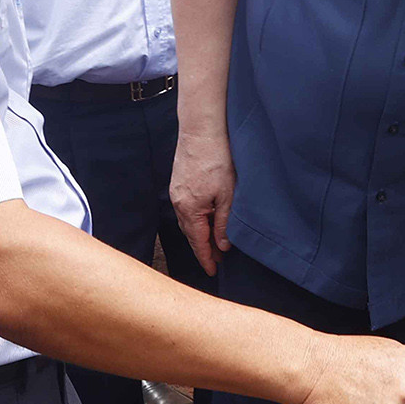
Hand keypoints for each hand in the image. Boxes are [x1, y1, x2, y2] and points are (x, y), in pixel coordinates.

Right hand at [170, 128, 235, 275]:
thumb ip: (224, 222)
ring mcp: (176, 193)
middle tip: (218, 260)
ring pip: (188, 221)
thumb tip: (222, 246)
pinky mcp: (178, 183)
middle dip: (204, 248)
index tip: (212, 271)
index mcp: (190, 209)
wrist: (201, 131)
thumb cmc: (217, 159)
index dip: (206, 259)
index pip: (198, 242)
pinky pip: (186, 209)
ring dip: (200, 233)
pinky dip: (196, 219)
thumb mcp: (228, 194)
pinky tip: (206, 218)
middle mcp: (179, 203)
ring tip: (215, 242)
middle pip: (191, 234)